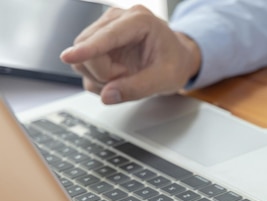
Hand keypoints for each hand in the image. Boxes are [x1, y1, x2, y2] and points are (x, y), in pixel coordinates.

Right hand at [60, 5, 199, 103]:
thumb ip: (138, 88)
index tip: (70, 57)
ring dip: (101, 77)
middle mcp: (117, 19)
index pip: (107, 36)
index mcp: (139, 20)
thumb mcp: (165, 79)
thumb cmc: (175, 63)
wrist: (177, 58)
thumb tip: (107, 95)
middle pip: (87, 48)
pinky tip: (119, 76)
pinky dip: (99, 79)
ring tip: (127, 76)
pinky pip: (85, 67)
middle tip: (129, 78)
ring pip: (82, 59)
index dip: (88, 49)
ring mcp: (104, 30)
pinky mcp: (97, 44)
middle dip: (104, 73)